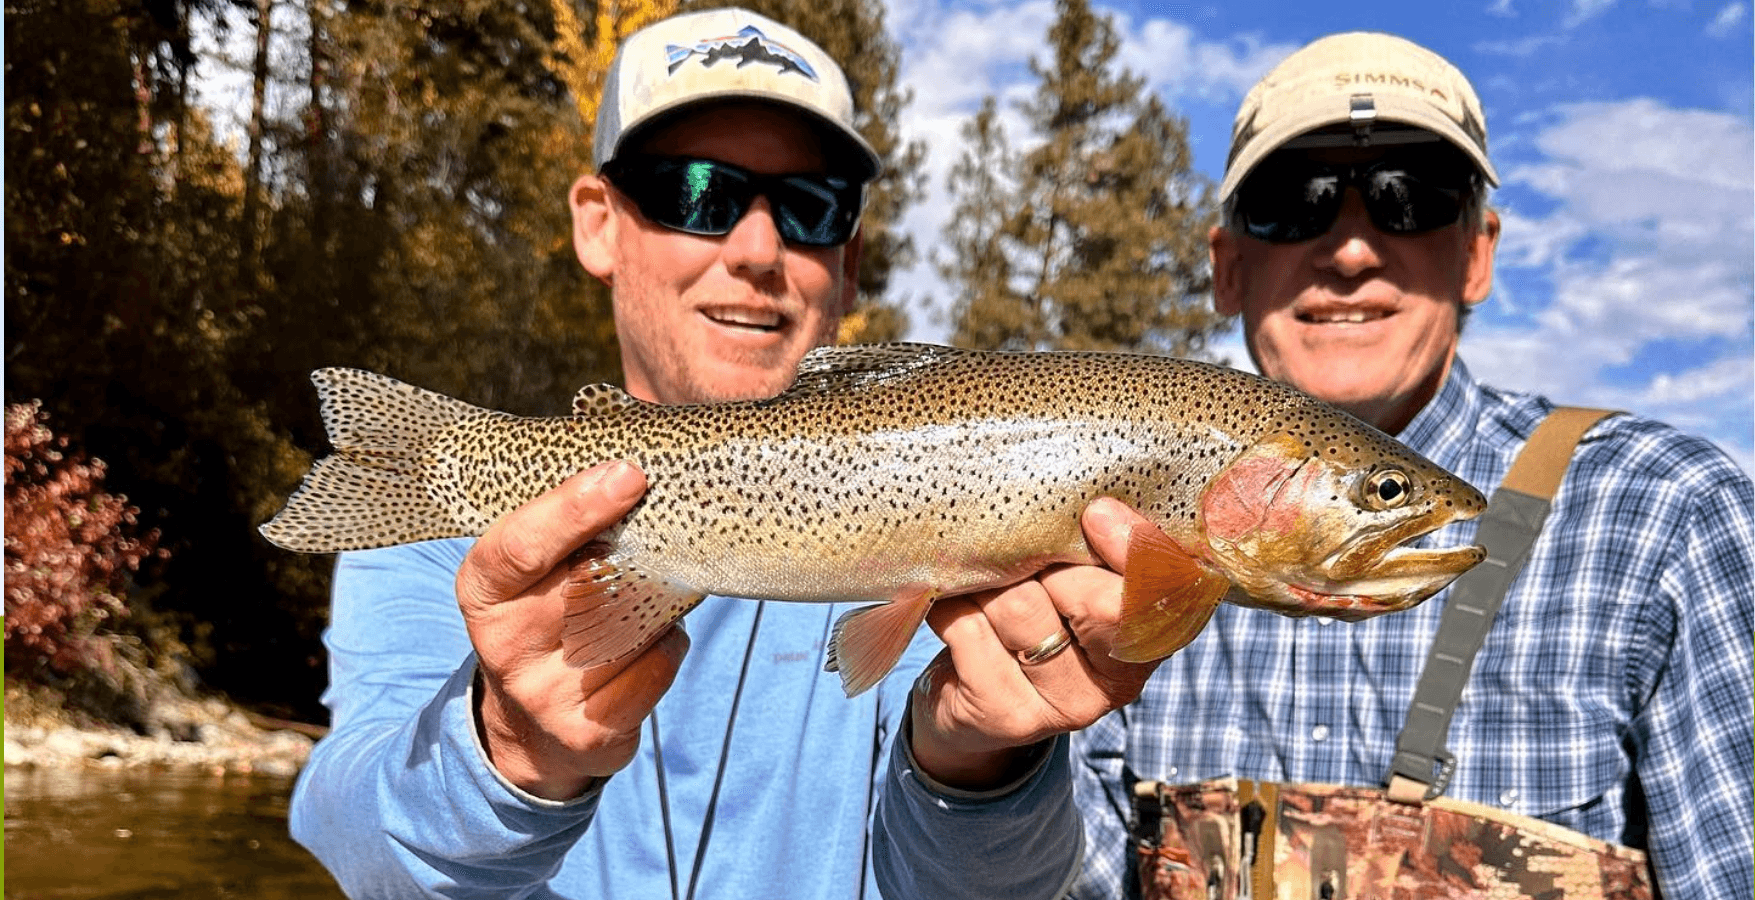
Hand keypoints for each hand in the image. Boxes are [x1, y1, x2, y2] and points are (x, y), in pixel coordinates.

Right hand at [456, 460, 688, 799]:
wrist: (532, 728)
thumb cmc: (547, 616)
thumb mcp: (534, 567)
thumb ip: (567, 519)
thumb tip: (634, 448)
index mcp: (484, 590)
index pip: (521, 544)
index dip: (575, 507)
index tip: (629, 474)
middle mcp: (506, 645)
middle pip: (589, 580)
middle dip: (641, 545)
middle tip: (674, 517)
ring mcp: (545, 694)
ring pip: (633, 623)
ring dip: (661, 597)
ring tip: (654, 587)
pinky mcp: (591, 732)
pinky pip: (658, 664)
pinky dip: (669, 643)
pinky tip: (655, 637)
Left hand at [908, 499, 1176, 789]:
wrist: (967, 704)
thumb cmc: (1029, 619)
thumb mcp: (1069, 581)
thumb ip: (1087, 549)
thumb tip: (1087, 502)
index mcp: (1150, 638)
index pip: (1168, 591)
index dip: (1136, 549)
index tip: (1096, 512)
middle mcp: (1120, 684)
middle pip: (1095, 598)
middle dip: (1044, 561)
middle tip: (1016, 559)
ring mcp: (1065, 707)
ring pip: (1021, 606)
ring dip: (989, 582)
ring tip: (981, 583)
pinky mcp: (1008, 716)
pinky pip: (970, 629)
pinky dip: (952, 606)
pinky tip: (954, 609)